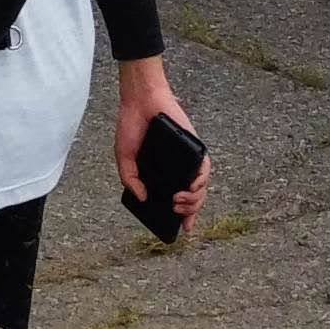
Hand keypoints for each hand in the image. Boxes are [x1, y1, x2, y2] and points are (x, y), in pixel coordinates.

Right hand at [115, 56, 209, 234]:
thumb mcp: (124, 158)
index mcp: (161, 173)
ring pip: (201, 186)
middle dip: (189, 209)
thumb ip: (130, 179)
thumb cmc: (131, 125)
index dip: (183, 215)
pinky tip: (192, 186)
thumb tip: (143, 198)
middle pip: (192, 196)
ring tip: (180, 201)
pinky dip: (201, 179)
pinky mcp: (194, 146)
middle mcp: (176, 167)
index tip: (182, 228)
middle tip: (176, 210)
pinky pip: (204, 167)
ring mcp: (186, 158)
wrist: (140, 100)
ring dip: (195, 199)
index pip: (177, 198)